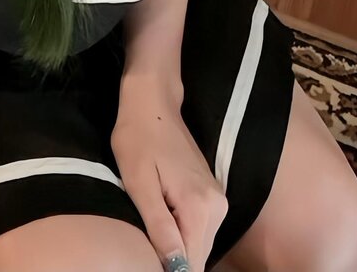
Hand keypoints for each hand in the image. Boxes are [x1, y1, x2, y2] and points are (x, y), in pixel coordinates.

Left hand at [111, 79, 228, 271]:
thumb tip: (176, 269)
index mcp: (201, 208)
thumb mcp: (139, 183)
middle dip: (173, 261)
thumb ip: (160, 228)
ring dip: (176, 247)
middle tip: (144, 242)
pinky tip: (161, 220)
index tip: (147, 260)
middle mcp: (218, 208)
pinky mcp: (212, 196)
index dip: (170, 270)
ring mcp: (218, 201)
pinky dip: (181, 234)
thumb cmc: (138, 138)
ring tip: (150, 231)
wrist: (153, 102)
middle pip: (197, 258)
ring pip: (198, 245)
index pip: (192, 265)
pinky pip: (199, 230)